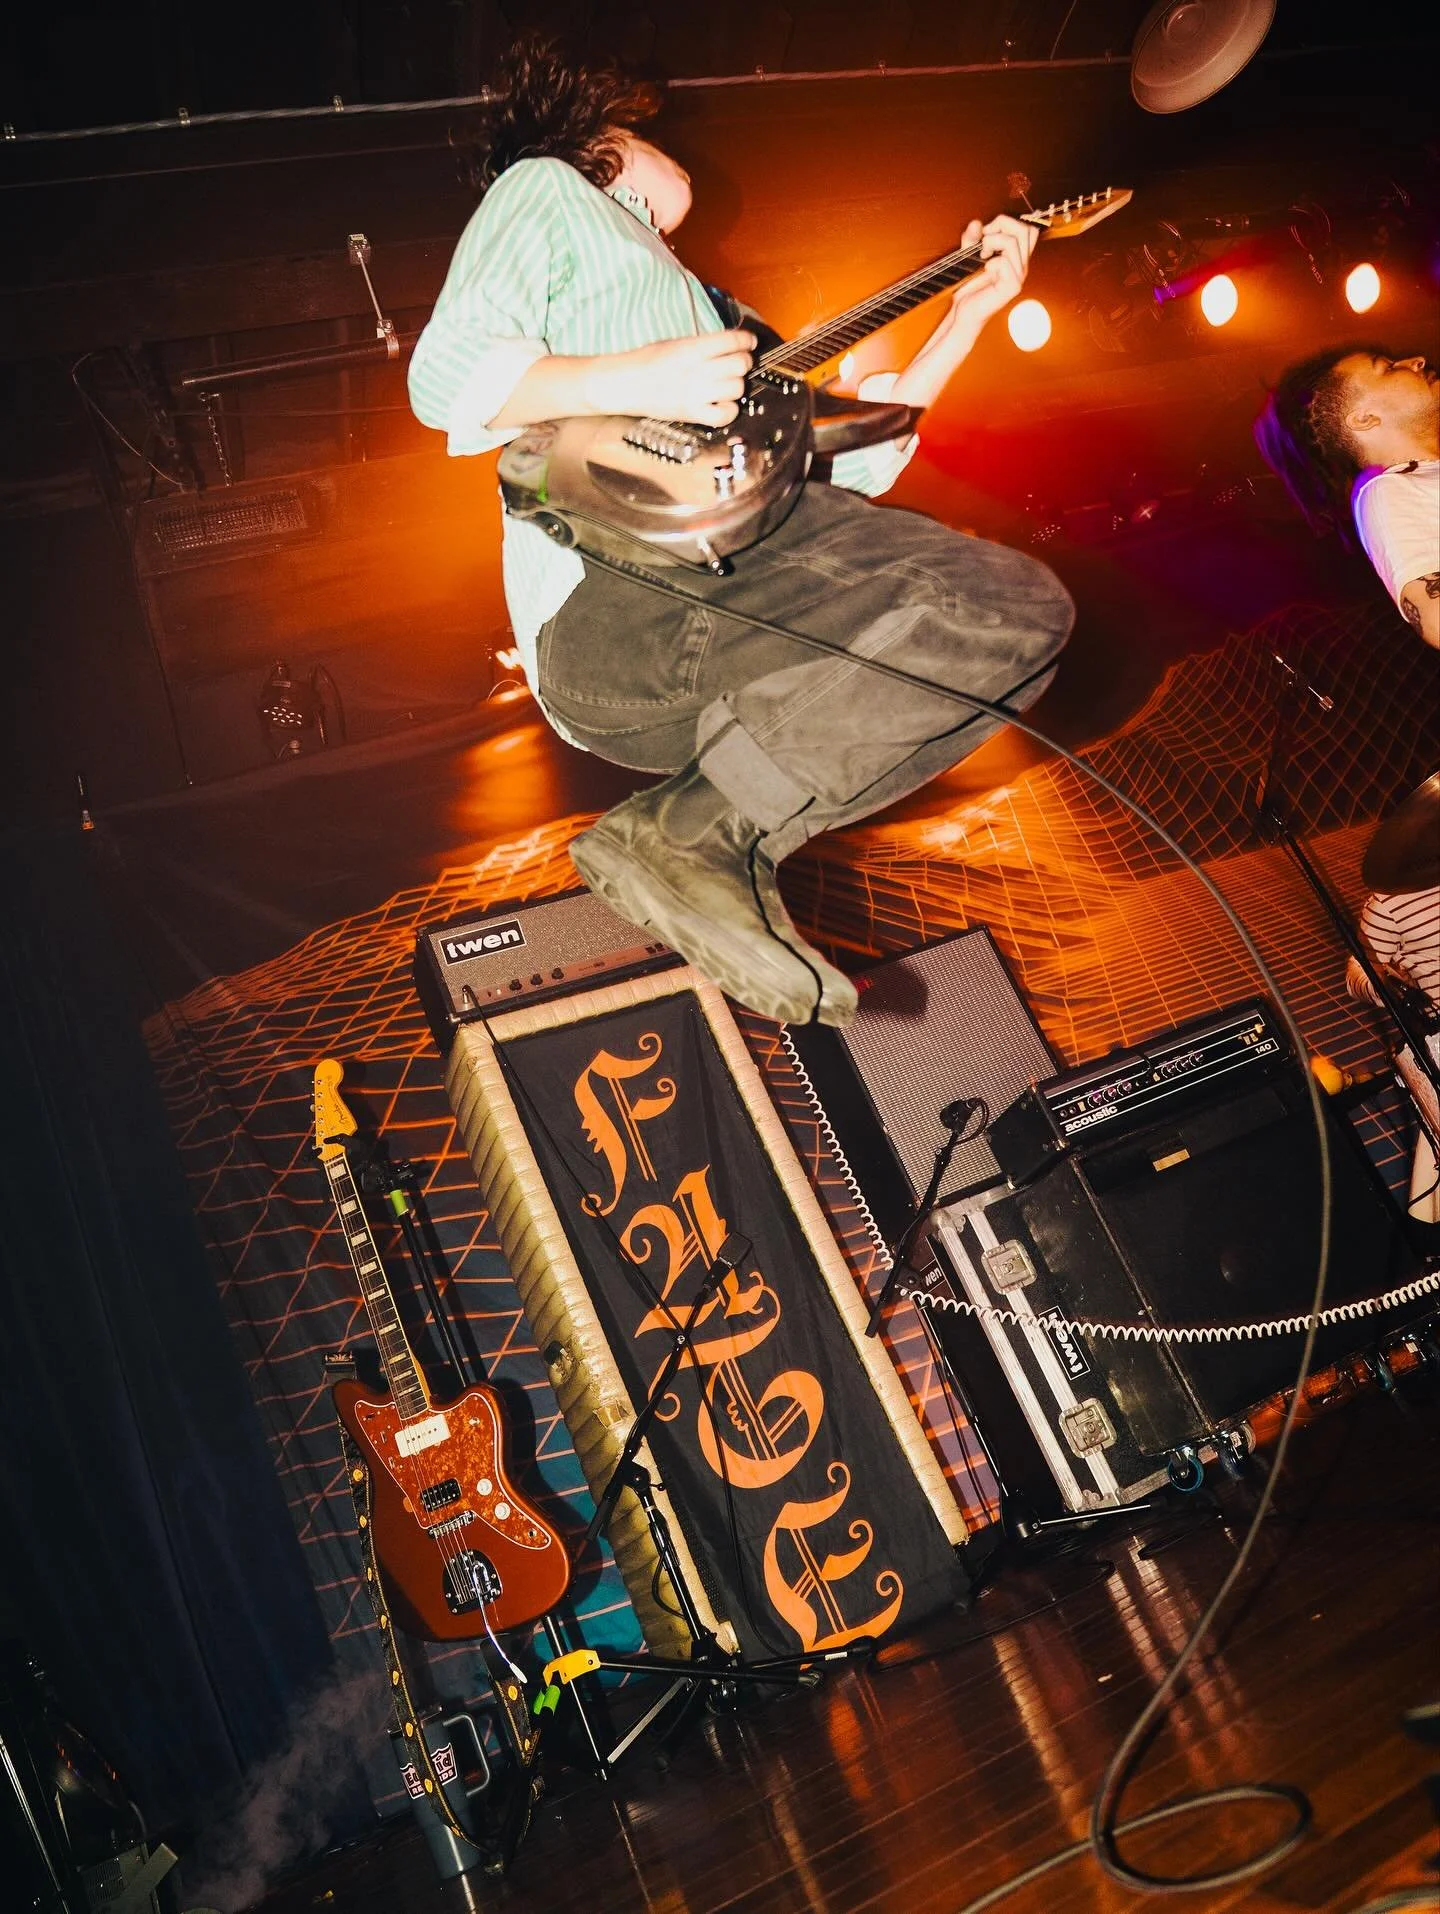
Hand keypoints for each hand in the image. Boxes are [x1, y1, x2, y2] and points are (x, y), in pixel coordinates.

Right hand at [594, 329, 755, 424]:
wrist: (626, 384)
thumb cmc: (647, 361)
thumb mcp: (676, 343)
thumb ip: (703, 345)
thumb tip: (729, 346)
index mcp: (693, 348)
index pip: (733, 341)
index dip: (747, 341)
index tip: (749, 342)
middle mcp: (698, 370)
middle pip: (740, 365)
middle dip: (743, 362)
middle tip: (739, 363)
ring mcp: (697, 394)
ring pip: (737, 388)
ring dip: (736, 385)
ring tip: (727, 384)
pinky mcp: (693, 414)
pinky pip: (725, 415)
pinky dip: (729, 410)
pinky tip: (722, 404)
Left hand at [948, 214, 1037, 325]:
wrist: (964, 312)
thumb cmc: (969, 286)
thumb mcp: (968, 255)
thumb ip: (972, 238)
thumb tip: (976, 223)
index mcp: (1018, 257)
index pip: (1028, 229)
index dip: (1007, 222)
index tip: (986, 231)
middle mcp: (1022, 265)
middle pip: (1026, 230)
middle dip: (1002, 225)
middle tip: (984, 240)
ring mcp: (1019, 276)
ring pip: (1013, 242)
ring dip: (992, 242)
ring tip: (981, 255)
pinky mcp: (1011, 287)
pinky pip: (1004, 262)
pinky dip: (991, 261)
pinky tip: (985, 269)